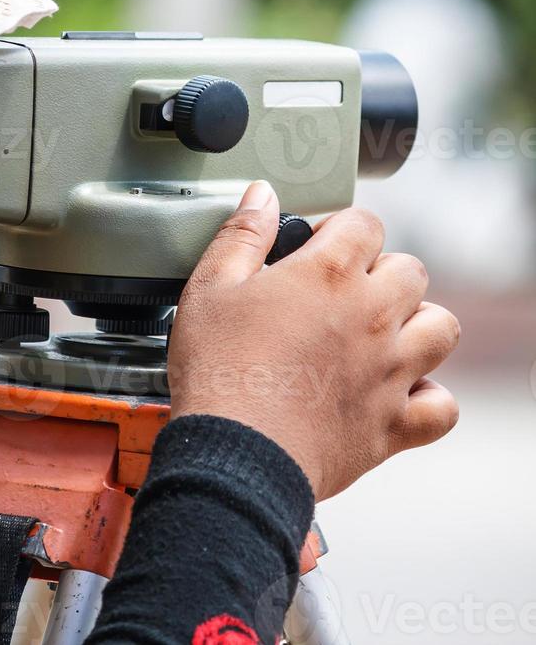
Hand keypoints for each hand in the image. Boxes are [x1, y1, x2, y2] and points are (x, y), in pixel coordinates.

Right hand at [168, 181, 459, 500]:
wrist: (233, 456)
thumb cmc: (218, 371)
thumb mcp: (210, 287)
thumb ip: (242, 234)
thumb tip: (263, 196)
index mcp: (329, 275)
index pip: (365, 223)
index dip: (340, 228)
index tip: (316, 247)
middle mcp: (372, 316)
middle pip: (411, 270)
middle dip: (381, 271)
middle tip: (342, 292)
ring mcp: (389, 372)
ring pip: (441, 328)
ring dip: (417, 324)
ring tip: (380, 334)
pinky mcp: (392, 425)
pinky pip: (442, 407)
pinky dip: (428, 398)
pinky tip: (396, 393)